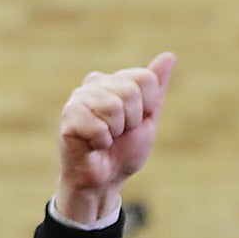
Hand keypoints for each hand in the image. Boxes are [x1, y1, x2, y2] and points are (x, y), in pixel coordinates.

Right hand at [54, 52, 175, 226]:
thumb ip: (156, 88)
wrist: (103, 181)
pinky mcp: (69, 116)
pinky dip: (101, 143)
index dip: (147, 108)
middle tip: (118, 135)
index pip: (146, 79)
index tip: (134, 124)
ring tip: (104, 139)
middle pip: (130, 92)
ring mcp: (79, 98)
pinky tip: (92, 146)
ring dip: (115, 133)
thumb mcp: (147, 118)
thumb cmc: (123, 151)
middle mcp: (94, 83)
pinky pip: (98, 126)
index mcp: (114, 80)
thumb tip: (169, 55)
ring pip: (113, 107)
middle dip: (131, 122)